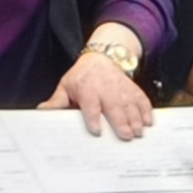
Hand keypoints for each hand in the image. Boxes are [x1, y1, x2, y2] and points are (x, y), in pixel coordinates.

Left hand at [40, 30, 155, 138]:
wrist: (102, 57)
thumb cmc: (82, 76)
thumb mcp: (66, 85)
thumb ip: (57, 101)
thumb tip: (42, 111)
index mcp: (87, 89)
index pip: (91, 105)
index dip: (93, 118)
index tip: (97, 130)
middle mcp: (106, 89)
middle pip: (114, 107)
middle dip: (121, 122)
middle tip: (127, 136)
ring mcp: (121, 89)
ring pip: (130, 105)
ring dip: (135, 119)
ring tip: (138, 132)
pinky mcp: (132, 89)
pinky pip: (141, 99)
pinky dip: (146, 110)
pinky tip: (149, 122)